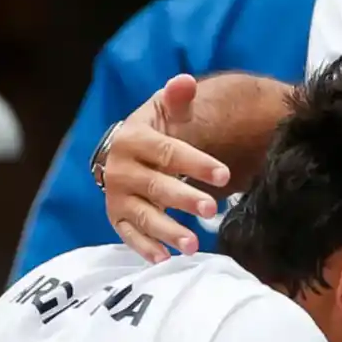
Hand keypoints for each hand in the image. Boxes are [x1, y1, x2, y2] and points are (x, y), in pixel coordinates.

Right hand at [103, 74, 231, 262]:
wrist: (126, 152)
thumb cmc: (156, 132)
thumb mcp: (167, 112)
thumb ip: (177, 99)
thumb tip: (185, 81)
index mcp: (134, 139)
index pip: (168, 152)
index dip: (196, 163)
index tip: (224, 174)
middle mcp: (120, 169)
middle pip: (156, 186)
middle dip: (184, 199)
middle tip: (212, 210)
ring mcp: (117, 196)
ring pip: (143, 216)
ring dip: (167, 231)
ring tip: (193, 246)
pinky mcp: (117, 217)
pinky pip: (129, 235)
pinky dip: (144, 248)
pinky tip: (164, 259)